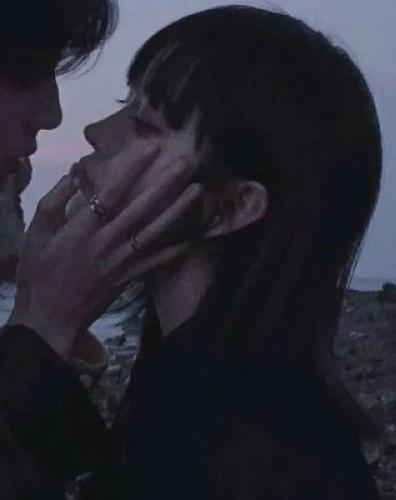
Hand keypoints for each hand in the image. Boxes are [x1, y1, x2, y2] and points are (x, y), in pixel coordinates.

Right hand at [8, 140, 203, 359]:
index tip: (150, 148)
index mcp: (81, 228)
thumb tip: (75, 173)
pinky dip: (175, 250)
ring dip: (177, 210)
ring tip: (197, 191)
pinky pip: (156, 261)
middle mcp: (106, 241)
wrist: (49, 317)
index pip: (111, 192)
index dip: (132, 168)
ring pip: (154, 231)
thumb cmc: (38, 273)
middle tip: (185, 162)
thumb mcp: (35, 234)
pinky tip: (194, 237)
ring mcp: (121, 260)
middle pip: (140, 208)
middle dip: (164, 183)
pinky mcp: (129, 276)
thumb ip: (53, 202)